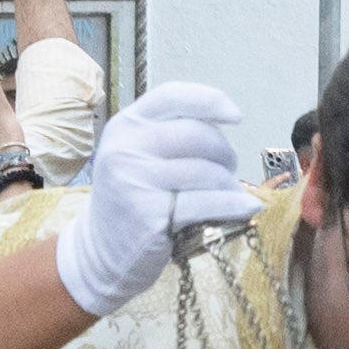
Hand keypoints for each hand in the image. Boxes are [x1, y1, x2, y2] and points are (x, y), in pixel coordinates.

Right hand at [56, 77, 259, 300]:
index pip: (172, 96)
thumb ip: (172, 133)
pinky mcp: (149, 214)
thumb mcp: (139, 156)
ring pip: (207, 171)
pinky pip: (207, 203)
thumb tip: (228, 119)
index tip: (236, 117)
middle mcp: (125, 148)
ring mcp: (134, 181)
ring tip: (229, 194)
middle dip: (225, 153)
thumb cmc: (132, 199)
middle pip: (198, 135)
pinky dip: (235, 206)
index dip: (210, 101)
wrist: (100, 252)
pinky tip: (248, 208)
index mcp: (125, 126)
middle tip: (229, 170)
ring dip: (229, 185)